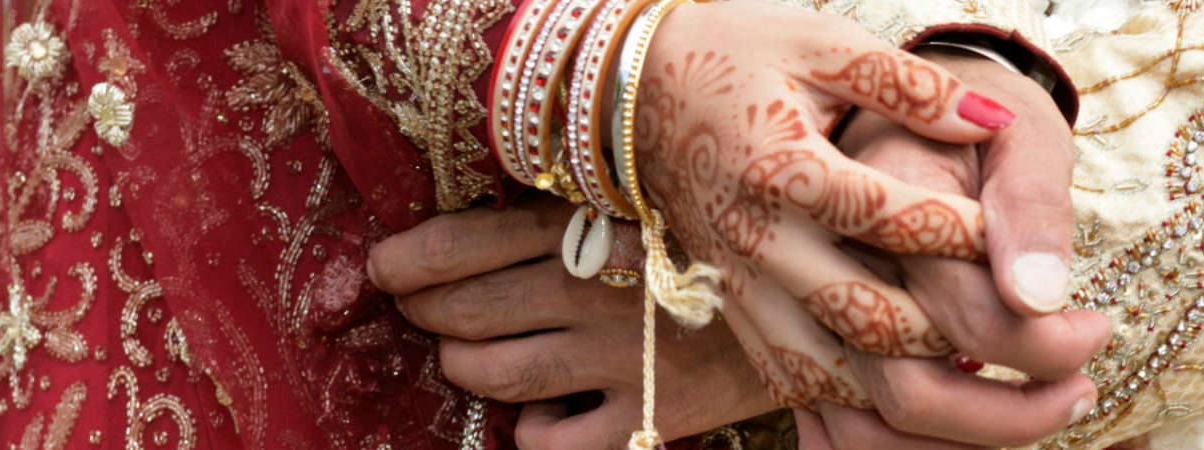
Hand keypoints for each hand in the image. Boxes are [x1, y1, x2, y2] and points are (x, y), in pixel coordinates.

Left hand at [367, 194, 776, 448]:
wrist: (816, 290)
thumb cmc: (710, 244)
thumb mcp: (642, 205)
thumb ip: (569, 216)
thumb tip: (471, 236)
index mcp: (590, 223)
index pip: (466, 243)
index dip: (410, 260)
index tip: (387, 266)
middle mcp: (594, 287)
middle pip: (462, 310)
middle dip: (424, 311)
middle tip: (420, 309)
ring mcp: (617, 356)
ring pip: (490, 372)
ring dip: (462, 364)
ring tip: (467, 355)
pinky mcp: (647, 414)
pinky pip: (548, 442)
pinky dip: (531, 431)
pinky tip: (544, 411)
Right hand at [632, 0, 1012, 411]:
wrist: (628, 93)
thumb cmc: (731, 54)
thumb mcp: (820, 41)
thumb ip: (909, 83)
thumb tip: (993, 120)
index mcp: (781, 168)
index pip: (896, 221)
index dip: (974, 235)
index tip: (1030, 241)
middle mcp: (757, 243)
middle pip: (873, 321)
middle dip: (972, 339)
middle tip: (1060, 339)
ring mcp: (740, 288)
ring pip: (836, 377)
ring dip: (926, 395)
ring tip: (1011, 389)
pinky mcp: (732, 313)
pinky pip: (798, 389)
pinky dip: (865, 407)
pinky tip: (927, 398)